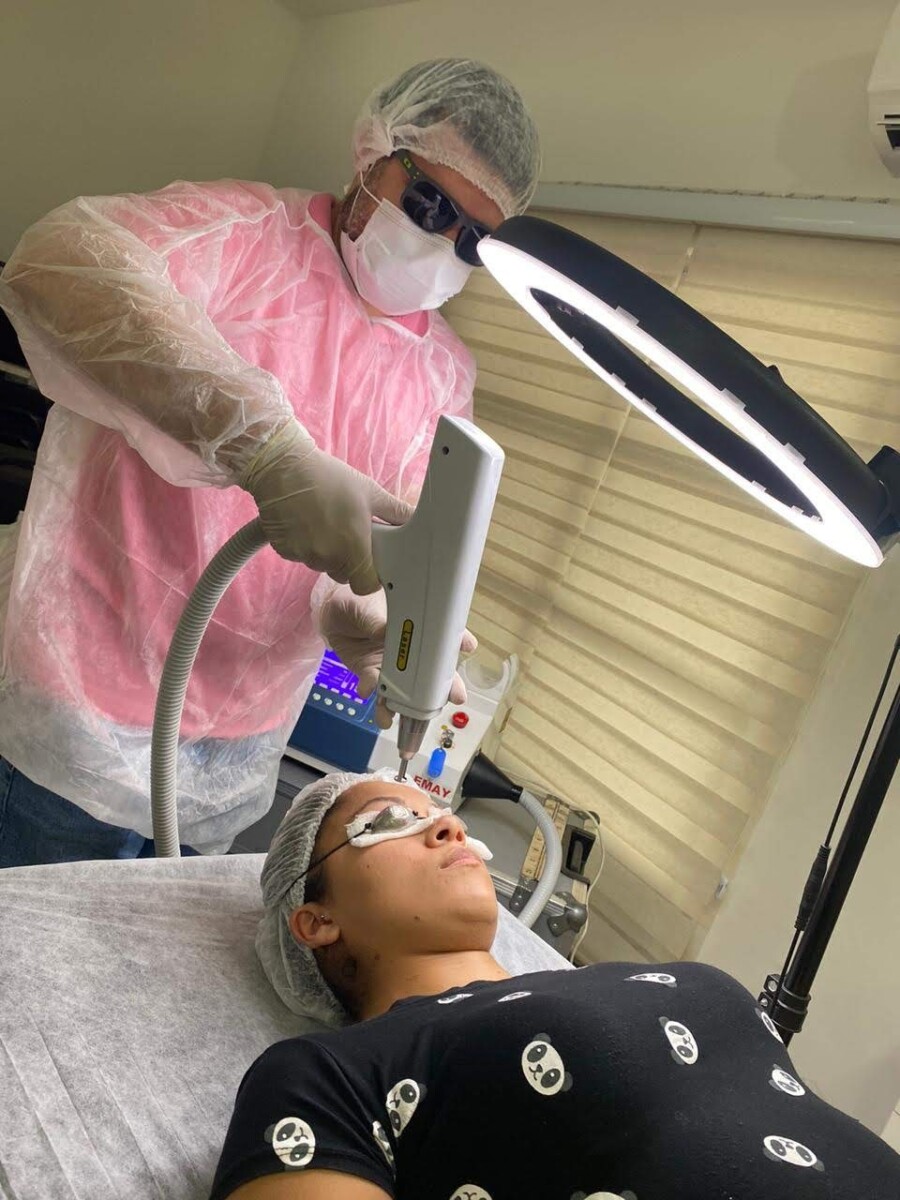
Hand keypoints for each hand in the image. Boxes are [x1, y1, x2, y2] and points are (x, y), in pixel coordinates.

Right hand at [240, 420, 411, 594]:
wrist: (281, 466)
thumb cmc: (328, 477)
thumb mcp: (369, 491)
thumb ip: (395, 511)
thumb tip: (416, 519)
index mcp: (352, 546)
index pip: (366, 586)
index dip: (371, 578)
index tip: (370, 563)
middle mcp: (327, 557)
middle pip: (344, 575)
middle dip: (349, 560)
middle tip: (347, 532)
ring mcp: (303, 555)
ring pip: (322, 565)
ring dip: (326, 552)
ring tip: (325, 521)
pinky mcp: (284, 550)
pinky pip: (301, 556)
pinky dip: (305, 545)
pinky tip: (305, 522)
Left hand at [317, 586, 477, 728]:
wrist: (330, 612)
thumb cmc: (357, 601)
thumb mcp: (370, 608)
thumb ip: (379, 624)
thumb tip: (385, 634)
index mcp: (416, 628)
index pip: (443, 635)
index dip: (459, 640)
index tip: (469, 646)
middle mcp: (409, 650)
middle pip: (432, 672)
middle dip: (444, 687)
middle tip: (457, 697)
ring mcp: (391, 665)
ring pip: (405, 690)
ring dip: (403, 705)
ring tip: (396, 714)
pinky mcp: (371, 673)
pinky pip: (375, 688)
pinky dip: (371, 692)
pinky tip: (366, 692)